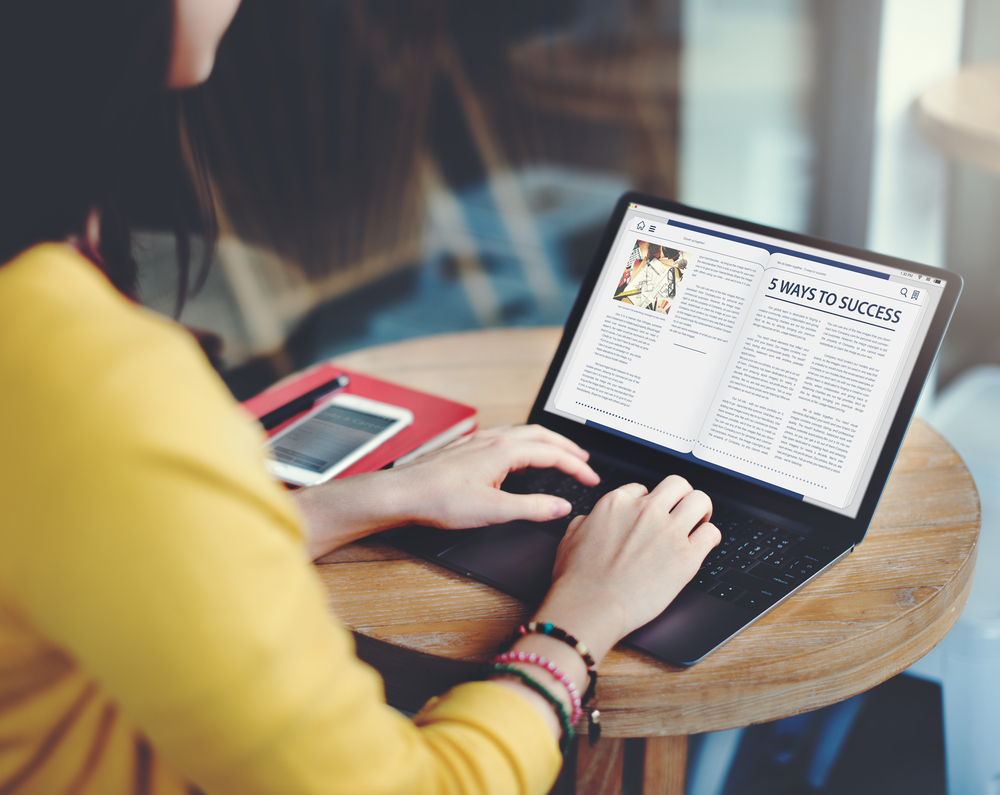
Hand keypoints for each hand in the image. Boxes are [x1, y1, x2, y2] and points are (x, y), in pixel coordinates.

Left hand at [391, 425, 599, 528]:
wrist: (403, 493)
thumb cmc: (439, 500)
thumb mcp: (494, 510)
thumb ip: (532, 508)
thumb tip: (561, 506)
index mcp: (504, 450)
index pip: (552, 454)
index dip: (576, 466)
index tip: (591, 479)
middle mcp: (493, 439)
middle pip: (542, 435)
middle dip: (567, 447)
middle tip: (585, 461)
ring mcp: (478, 441)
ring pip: (523, 433)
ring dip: (546, 442)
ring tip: (559, 453)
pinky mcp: (467, 448)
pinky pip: (506, 436)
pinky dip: (526, 442)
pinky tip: (519, 454)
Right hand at [532, 475, 719, 664]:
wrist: (591, 605)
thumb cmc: (578, 579)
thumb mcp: (571, 537)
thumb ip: (587, 521)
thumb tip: (591, 520)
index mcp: (617, 503)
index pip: (642, 489)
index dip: (647, 502)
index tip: (650, 514)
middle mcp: (645, 511)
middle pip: (678, 485)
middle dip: (681, 496)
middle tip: (681, 510)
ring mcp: (668, 531)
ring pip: (700, 500)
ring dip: (701, 510)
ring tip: (699, 522)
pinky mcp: (687, 556)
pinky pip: (712, 533)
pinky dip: (710, 536)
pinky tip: (704, 544)